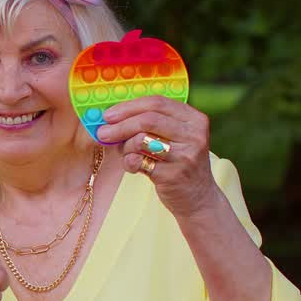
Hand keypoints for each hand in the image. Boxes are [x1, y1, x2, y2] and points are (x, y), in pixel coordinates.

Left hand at [96, 95, 221, 217]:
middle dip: (119, 126)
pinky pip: (138, 162)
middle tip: (102, 133)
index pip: (157, 102)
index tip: (108, 114)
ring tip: (127, 154)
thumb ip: (151, 123)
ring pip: (141, 140)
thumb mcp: (174, 138)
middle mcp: (194, 135)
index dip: (129, 107)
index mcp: (194, 119)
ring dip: (125, 147)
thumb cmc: (178, 163)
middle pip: (147, 120)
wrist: (198, 198)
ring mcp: (185, 155)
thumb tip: (111, 117)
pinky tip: (133, 166)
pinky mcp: (174, 175)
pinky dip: (128, 162)